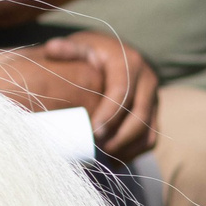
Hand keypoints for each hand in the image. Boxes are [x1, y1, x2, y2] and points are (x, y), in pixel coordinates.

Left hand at [38, 32, 158, 160]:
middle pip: (139, 113)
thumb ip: (67, 48)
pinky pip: (152, 134)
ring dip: (129, 146)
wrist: (109, 51)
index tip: (94, 132)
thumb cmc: (89, 51)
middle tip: (99, 149)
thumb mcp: (79, 45)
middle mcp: (147, 79)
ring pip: (149, 127)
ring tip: (107, 157)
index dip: (109, 114)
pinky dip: (137, 150)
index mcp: (129, 62)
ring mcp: (153, 96)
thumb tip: (52, 48)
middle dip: (120, 135)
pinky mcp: (154, 110)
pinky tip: (117, 160)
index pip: (122, 92)